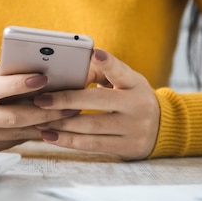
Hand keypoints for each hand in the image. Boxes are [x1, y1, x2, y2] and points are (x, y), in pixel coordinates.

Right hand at [0, 60, 79, 150]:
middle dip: (45, 110)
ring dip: (47, 123)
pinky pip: (16, 140)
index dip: (19, 84)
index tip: (43, 78)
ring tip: (70, 113)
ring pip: (19, 132)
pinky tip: (54, 124)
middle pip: (14, 117)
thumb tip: (29, 70)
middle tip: (70, 102)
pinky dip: (35, 132)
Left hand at [33, 49, 159, 159]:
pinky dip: (69, 141)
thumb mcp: (128, 81)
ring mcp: (133, 128)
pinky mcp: (126, 147)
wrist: (162, 128)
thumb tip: (75, 67)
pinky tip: (50, 136)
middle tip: (41, 99)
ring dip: (61, 124)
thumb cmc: (134, 98)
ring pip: (91, 127)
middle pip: (98, 101)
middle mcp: (137, 105)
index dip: (108, 63)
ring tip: (39, 119)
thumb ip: (105, 72)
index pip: (121, 71)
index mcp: (135, 84)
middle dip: (67, 100)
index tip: (95, 53)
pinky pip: (92, 145)